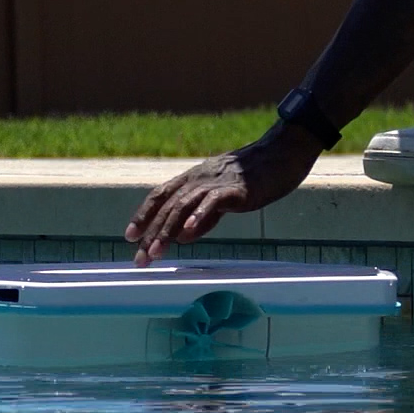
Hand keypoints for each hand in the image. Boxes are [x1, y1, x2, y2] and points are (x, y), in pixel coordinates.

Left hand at [126, 129, 322, 263]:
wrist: (283, 153)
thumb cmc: (257, 176)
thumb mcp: (224, 198)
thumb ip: (204, 216)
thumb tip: (183, 236)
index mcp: (195, 178)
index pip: (161, 195)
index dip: (144, 214)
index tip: (130, 236)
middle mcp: (200, 178)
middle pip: (168, 205)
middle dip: (151, 232)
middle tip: (140, 259)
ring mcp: (217, 182)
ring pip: (184, 205)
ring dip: (166, 230)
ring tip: (155, 252)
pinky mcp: (236, 189)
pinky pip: (212, 202)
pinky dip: (197, 217)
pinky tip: (187, 234)